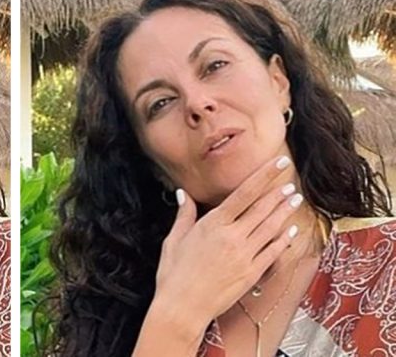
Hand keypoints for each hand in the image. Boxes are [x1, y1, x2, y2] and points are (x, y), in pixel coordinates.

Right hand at [153, 155, 302, 327]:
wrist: (182, 307)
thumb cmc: (173, 274)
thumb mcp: (174, 240)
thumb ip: (184, 215)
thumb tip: (183, 194)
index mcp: (213, 224)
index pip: (244, 193)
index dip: (264, 176)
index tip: (278, 163)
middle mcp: (232, 237)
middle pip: (262, 209)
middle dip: (279, 192)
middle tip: (291, 180)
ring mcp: (245, 255)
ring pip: (271, 228)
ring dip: (285, 212)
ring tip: (296, 199)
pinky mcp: (252, 273)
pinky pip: (273, 252)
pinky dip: (283, 239)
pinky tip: (291, 230)